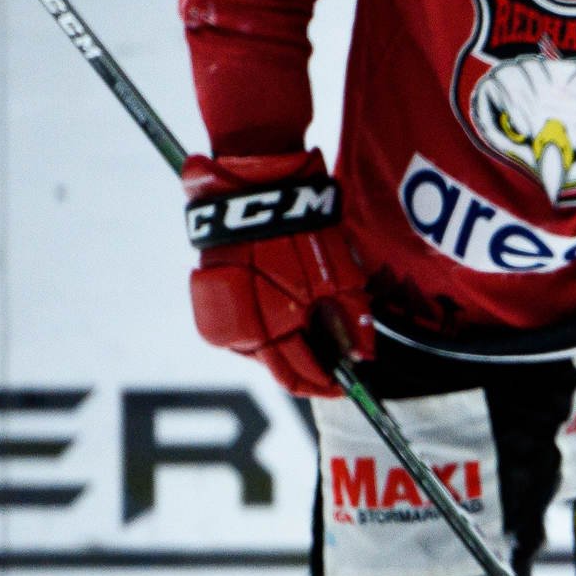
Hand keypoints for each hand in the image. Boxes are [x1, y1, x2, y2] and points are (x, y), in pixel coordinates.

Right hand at [183, 149, 374, 396]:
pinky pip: (241, 330)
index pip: (300, 376)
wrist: (259, 190)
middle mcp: (243, 329)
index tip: (346, 384)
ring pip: (258, 352)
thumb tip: (363, 357)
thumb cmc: (305, 229)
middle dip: (310, 367)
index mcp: (275, 326)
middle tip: (335, 361)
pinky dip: (264, 332)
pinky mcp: (212, 298)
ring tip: (312, 337)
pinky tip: (286, 319)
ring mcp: (223, 314)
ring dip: (286, 351)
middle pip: (279, 368)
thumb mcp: (339, 275)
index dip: (326, 383)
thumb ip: (351, 320)